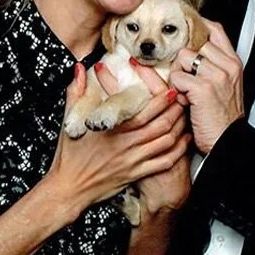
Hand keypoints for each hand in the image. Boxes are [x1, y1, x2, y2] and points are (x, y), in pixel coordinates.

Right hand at [45, 64, 186, 223]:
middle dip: (177, 111)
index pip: (146, 112)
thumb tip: (78, 67)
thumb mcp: (70, 120)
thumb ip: (76, 91)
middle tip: (184, 100)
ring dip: (180, 128)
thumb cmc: (69, 155)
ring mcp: (134, 160)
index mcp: (113, 129)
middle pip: (162, 125)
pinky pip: (164, 162)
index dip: (163, 100)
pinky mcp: (136, 174)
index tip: (171, 90)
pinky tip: (183, 142)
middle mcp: (127, 144)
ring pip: (166, 142)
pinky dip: (178, 151)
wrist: (69, 187)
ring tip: (186, 117)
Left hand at [169, 21, 242, 153]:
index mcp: (233, 63)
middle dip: (183, 61)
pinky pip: (177, 77)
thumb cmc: (222, 118)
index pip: (215, 29)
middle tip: (186, 81)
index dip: (197, 26)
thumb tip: (189, 51)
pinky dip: (176, 91)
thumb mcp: (225, 86)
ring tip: (186, 93)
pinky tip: (185, 102)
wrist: (227, 142)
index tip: (184, 30)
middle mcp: (227, 65)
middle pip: (193, 43)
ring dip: (177, 75)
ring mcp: (216, 75)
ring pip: (182, 58)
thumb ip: (213, 66)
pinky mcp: (203, 87)